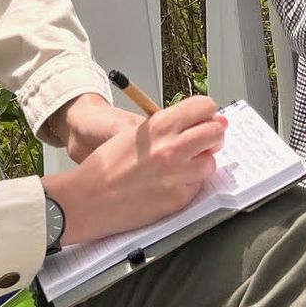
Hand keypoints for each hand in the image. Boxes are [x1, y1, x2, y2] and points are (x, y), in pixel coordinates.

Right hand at [39, 96, 227, 244]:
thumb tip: (200, 120)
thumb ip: (167, 125)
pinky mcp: (178, 198)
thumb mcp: (135, 132)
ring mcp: (177, 174)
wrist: (89, 199)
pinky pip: (197, 186)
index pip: (204, 107)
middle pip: (216, 132)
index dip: (207, 113)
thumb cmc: (106, 166)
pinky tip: (170, 183)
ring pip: (211, 162)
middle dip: (213, 135)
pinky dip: (188, 184)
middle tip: (204, 140)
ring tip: (182, 165)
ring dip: (201, 162)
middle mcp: (173, 148)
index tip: (205, 118)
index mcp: (160, 126)